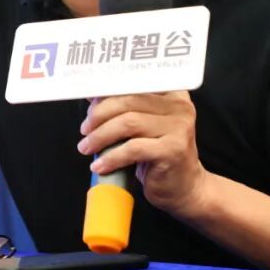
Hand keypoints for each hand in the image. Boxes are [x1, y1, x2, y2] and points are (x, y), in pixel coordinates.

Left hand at [77, 92, 210, 218]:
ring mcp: (179, 127)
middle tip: (85, 129)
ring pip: (128, 123)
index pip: (134, 82)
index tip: (88, 101)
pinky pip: (133, 148)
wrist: (185, 187)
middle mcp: (179, 105)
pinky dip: (111, 157)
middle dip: (99, 114)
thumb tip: (91, 95)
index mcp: (171, 92)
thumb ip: (123, 108)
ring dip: (100, 136)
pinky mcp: (173, 150)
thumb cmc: (158, 155)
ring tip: (87, 147)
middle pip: (128, 100)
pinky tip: (100, 165)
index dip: (107, 90)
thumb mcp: (142, 126)